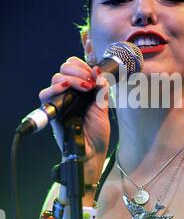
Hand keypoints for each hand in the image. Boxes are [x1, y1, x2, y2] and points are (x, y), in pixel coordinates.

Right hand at [39, 56, 110, 184]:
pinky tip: (66, 87)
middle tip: (89, 81)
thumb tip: (99, 73)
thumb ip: (101, 91)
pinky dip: (55, 88)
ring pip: (56, 78)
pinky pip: (46, 95)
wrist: (91, 153)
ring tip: (84, 86)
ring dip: (71, 78)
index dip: (83, 66)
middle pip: (64, 69)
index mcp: (82, 90)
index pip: (75, 68)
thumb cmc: (97, 134)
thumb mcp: (103, 109)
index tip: (94, 73)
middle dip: (78, 70)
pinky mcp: (51, 111)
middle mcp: (69, 93)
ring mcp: (59, 101)